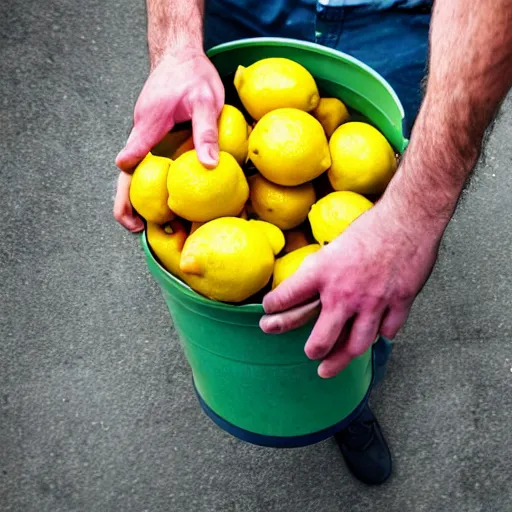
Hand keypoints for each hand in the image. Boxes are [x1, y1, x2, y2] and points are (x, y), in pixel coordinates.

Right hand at [114, 48, 224, 230]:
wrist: (179, 55)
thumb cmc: (193, 75)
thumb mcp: (207, 100)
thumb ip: (206, 131)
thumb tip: (208, 165)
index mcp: (150, 124)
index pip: (133, 155)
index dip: (132, 183)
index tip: (133, 206)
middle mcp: (141, 132)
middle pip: (126, 172)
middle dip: (126, 201)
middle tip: (134, 228)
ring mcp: (143, 134)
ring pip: (133, 169)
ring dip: (135, 196)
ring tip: (144, 225)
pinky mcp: (150, 135)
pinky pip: (144, 162)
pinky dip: (146, 183)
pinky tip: (160, 200)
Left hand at [260, 198, 442, 377]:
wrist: (407, 219)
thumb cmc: (370, 227)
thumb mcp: (334, 246)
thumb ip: (322, 270)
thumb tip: (310, 286)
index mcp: (322, 273)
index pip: (286, 298)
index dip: (274, 308)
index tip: (268, 314)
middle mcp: (343, 293)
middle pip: (321, 340)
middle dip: (313, 351)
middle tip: (310, 354)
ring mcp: (371, 303)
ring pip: (354, 346)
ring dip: (341, 359)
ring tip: (331, 367)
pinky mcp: (397, 304)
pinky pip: (387, 332)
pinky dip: (380, 335)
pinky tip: (376, 336)